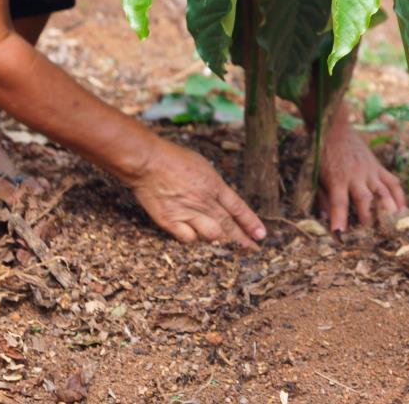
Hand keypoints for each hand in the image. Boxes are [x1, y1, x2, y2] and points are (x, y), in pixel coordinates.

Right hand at [130, 140, 265, 248]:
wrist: (147, 161)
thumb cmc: (173, 158)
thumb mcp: (203, 166)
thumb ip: (214, 186)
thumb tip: (223, 201)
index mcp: (215, 185)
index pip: (239, 208)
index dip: (251, 223)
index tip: (261, 235)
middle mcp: (205, 201)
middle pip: (229, 226)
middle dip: (243, 240)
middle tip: (252, 249)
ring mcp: (188, 213)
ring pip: (212, 236)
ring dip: (219, 240)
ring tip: (223, 244)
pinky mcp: (170, 221)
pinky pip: (188, 238)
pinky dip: (193, 239)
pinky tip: (193, 235)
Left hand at [318, 125, 407, 231]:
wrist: (334, 130)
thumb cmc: (322, 156)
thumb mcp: (316, 176)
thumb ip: (323, 198)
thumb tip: (326, 219)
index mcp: (337, 178)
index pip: (339, 202)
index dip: (339, 218)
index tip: (340, 233)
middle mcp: (355, 175)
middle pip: (364, 199)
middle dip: (368, 218)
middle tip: (371, 236)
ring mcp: (370, 171)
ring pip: (383, 191)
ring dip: (388, 210)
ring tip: (392, 226)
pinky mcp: (379, 168)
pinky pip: (393, 183)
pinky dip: (399, 197)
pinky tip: (403, 211)